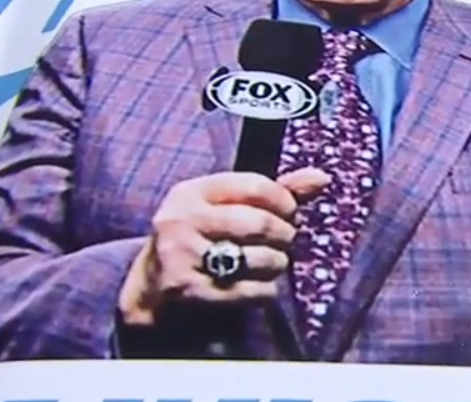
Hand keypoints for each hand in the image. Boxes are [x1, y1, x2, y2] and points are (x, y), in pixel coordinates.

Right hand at [117, 168, 329, 324]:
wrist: (149, 289)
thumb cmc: (197, 240)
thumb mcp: (222, 208)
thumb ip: (272, 192)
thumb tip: (321, 178)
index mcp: (191, 192)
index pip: (255, 186)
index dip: (284, 200)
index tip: (289, 212)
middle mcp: (183, 220)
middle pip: (260, 223)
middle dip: (285, 234)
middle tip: (284, 241)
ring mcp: (184, 257)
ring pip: (260, 258)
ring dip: (278, 264)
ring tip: (271, 263)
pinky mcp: (192, 292)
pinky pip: (253, 290)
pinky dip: (267, 290)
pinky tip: (259, 285)